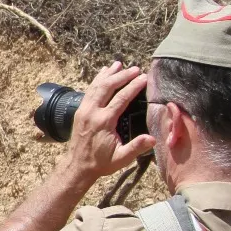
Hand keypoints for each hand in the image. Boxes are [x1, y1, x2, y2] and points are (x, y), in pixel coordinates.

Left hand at [64, 61, 155, 181]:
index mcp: (104, 121)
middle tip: (135, 68)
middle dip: (122, 75)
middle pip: (108, 87)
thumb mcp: (121, 158)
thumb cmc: (101, 163)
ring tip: (119, 64)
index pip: (121, 98)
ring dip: (108, 74)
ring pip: (96, 86)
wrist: (78, 166)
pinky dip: (97, 80)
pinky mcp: (80, 111)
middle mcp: (92, 112)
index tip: (144, 77)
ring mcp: (84, 110)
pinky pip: (89, 91)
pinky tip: (103, 72)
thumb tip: (153, 139)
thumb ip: (136, 147)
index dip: (133, 86)